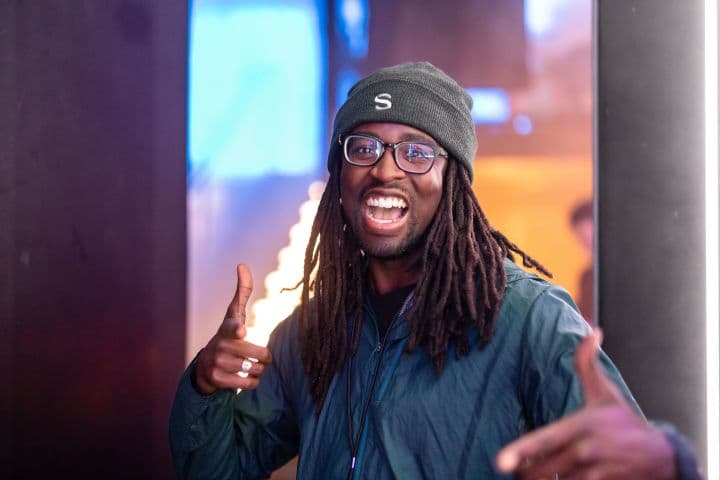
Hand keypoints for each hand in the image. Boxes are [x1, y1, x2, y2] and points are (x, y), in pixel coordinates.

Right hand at [193, 264, 271, 394]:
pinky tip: (246, 377)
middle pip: (258, 354)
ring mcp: (217, 363)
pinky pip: (248, 384)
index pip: (233, 327)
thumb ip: (242, 290)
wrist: (206, 365)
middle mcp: (220, 345)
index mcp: (228, 328)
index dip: (238, 329)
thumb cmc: (228, 335)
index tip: (241, 331)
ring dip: (259, 370)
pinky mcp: (217, 380)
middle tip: (260, 358)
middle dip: (265, 358)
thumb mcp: (234, 313)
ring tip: (250, 366)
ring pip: (255, 369)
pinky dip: (252, 382)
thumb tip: (242, 264)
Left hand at [495, 330, 675, 479]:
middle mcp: (586, 451)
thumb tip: (591, 329)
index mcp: (581, 425)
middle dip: (523, 473)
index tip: (500, 463)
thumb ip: (587, 362)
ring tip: (534, 476)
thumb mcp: (604, 391)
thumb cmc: (624, 420)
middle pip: (540, 471)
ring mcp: (594, 474)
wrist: (662, 457)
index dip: (520, 452)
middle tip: (516, 470)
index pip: (544, 441)